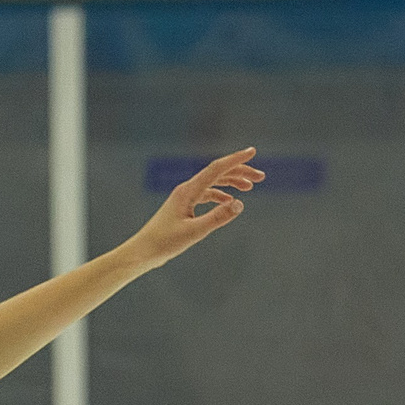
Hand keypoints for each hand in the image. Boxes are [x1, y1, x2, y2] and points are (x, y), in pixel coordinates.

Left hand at [118, 149, 264, 269]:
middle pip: (217, 173)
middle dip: (239, 172)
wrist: (143, 252)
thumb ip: (218, 217)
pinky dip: (220, 194)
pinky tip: (230, 200)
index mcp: (188, 191)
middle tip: (261, 176)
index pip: (216, 169)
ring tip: (251, 186)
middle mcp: (186, 190)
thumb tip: (240, 203)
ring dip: (232, 182)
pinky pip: (206, 194)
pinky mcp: (183, 207)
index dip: (235, 160)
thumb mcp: (195, 232)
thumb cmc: (164, 243)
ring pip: (213, 183)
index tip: (252, 152)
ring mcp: (184, 197)